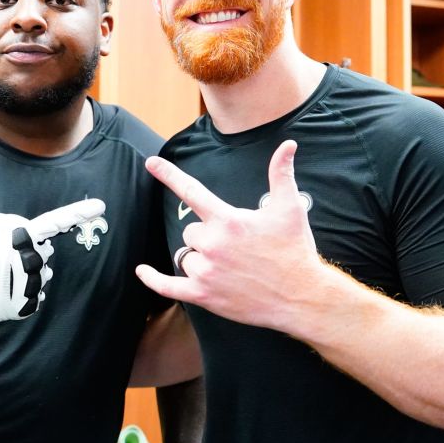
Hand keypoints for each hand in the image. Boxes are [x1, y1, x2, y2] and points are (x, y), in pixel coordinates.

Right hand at [0, 198, 104, 353]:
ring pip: (44, 274)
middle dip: (31, 252)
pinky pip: (35, 295)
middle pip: (45, 250)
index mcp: (14, 234)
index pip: (51, 221)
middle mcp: (26, 258)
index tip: (102, 206)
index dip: (78, 213)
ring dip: (30, 273)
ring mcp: (27, 283)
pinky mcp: (24, 305)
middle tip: (1, 259)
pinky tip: (0, 292)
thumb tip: (28, 234)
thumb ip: (7, 226)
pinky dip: (24, 293)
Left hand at [135, 141, 328, 331]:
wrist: (301, 296)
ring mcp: (206, 272)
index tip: (151, 163)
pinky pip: (169, 287)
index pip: (191, 191)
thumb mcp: (290, 208)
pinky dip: (154, 280)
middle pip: (190, 231)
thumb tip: (288, 145)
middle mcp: (213, 244)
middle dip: (206, 235)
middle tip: (234, 246)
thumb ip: (281, 174)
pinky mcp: (204, 295)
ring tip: (229, 266)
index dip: (169, 175)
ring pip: (186, 256)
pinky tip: (142, 271)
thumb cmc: (294, 250)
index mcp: (228, 221)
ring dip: (200, 258)